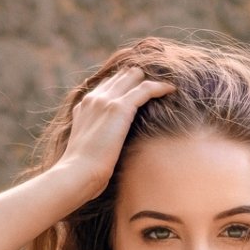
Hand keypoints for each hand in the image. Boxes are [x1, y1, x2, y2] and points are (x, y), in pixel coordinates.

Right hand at [57, 66, 175, 197]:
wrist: (78, 173)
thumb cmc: (83, 171)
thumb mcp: (87, 149)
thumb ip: (96, 139)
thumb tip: (109, 146)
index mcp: (84, 106)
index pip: (107, 85)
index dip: (124, 85)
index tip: (141, 91)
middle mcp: (94, 98)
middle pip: (120, 76)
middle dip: (138, 79)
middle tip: (157, 87)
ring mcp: (106, 101)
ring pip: (132, 77)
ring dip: (150, 80)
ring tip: (167, 86)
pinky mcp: (119, 108)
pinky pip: (145, 89)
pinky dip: (159, 87)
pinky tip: (172, 89)